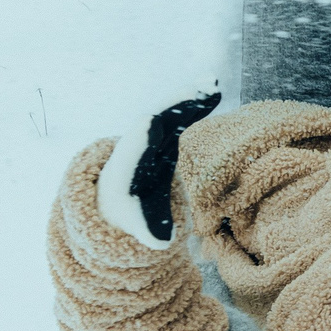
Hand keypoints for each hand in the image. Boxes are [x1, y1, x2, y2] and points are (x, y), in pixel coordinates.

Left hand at [130, 89, 221, 240]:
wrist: (115, 190)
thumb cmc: (125, 210)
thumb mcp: (134, 223)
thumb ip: (147, 233)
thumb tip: (160, 247)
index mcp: (128, 166)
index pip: (133, 149)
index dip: (140, 136)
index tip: (149, 121)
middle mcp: (138, 144)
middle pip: (155, 120)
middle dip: (172, 106)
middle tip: (195, 92)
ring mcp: (152, 134)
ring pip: (170, 110)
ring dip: (189, 97)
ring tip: (212, 83)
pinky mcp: (165, 131)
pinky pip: (181, 113)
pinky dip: (196, 101)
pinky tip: (214, 87)